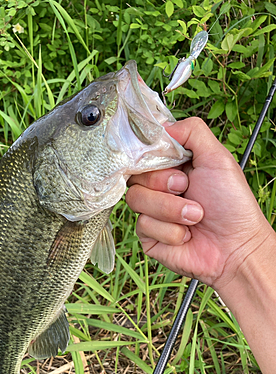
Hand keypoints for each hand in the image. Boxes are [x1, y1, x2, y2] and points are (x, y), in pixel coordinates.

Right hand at [126, 117, 273, 290]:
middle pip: (136, 176)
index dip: (152, 157)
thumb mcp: (218, 158)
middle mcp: (159, 189)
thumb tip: (163, 125)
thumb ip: (192, 132)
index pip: (144, 153)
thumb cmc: (232, 205)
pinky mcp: (148, 236)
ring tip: (194, 216)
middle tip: (188, 189)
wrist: (236, 247)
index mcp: (173, 168)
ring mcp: (152, 212)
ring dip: (171, 209)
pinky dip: (170, 230)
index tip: (172, 164)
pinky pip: (143, 225)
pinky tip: (186, 235)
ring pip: (136, 200)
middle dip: (165, 183)